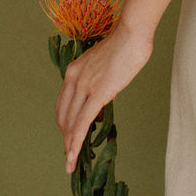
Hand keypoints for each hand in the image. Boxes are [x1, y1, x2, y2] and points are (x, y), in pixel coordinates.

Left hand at [55, 23, 152, 172]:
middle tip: (70, 154)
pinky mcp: (97, 93)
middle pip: (63, 116)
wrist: (132, 33)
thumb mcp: (104, 64)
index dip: (64, 123)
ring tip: (71, 161)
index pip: (63, 104)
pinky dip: (76, 142)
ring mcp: (84, 86)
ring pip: (70, 123)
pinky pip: (82, 123)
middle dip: (65, 137)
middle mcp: (73, 78)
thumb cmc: (125, 45)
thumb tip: (103, 98)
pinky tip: (74, 154)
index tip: (68, 136)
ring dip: (69, 145)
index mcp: (74, 71)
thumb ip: (99, 80)